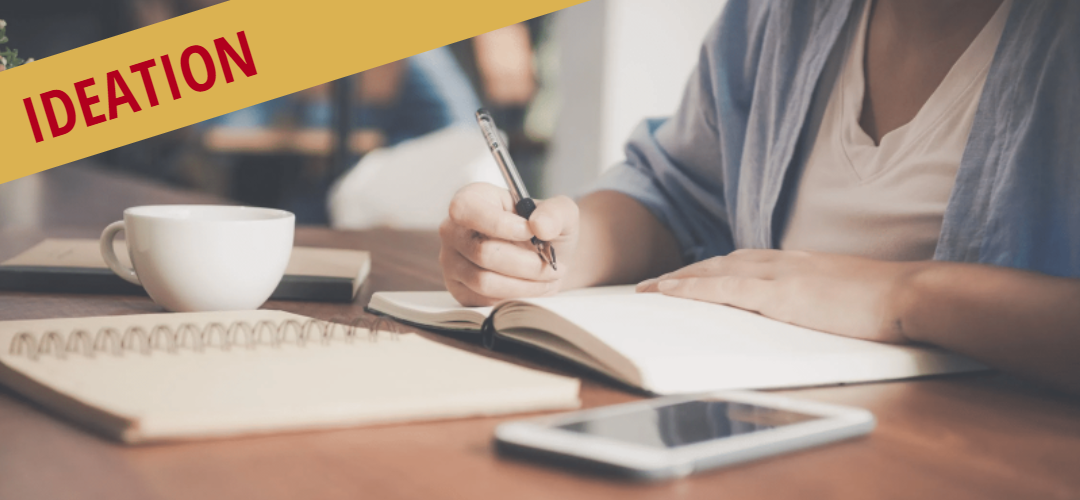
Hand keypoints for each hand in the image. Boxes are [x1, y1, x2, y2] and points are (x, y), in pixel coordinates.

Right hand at [439, 183, 578, 305]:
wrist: (545, 257)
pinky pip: (485, 300)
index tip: (530, 232)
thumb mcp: (561, 212)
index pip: (466, 210)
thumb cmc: (545, 230)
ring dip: (524, 284)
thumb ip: (555, 213)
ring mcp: (452, 261)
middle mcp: (453, 230)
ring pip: (484, 281)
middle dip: (526, 263)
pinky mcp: (459, 290)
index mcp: (472, 199)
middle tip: (551, 265)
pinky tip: (530, 287)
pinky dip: (515, 297)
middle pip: (482, 253)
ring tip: (546, 277)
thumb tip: (539, 226)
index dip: (499, 225)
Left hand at [636, 250, 920, 342]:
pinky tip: (668, 292)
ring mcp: (780, 275)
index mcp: (797, 263)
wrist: (909, 294)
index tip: (688, 277)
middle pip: (720, 262)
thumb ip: (817, 299)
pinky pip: (724, 288)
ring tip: (649, 289)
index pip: (743, 262)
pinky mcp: (780, 294)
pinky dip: (692, 288)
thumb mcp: (841, 295)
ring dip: (678, 280)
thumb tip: (805, 312)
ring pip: (714, 271)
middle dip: (685, 273)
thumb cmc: (885, 301)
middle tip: (653, 284)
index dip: (711, 269)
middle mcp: (782, 261)